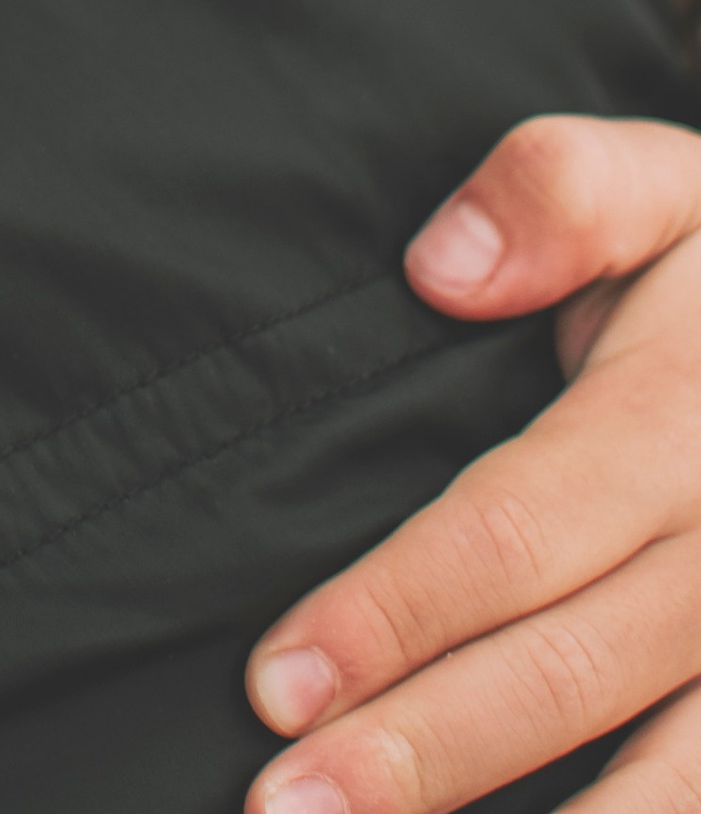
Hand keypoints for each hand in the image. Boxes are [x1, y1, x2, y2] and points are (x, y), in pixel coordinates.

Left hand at [245, 113, 700, 809]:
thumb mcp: (664, 183)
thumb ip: (559, 194)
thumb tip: (439, 263)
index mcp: (681, 420)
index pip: (517, 533)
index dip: (394, 612)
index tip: (274, 680)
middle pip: (567, 675)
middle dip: (419, 755)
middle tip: (282, 811)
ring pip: (665, 780)